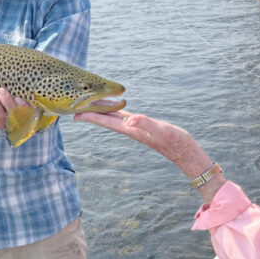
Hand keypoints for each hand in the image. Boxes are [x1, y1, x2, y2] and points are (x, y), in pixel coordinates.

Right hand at [0, 83, 27, 130]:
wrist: (24, 129)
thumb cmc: (4, 122)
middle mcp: (3, 124)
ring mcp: (15, 122)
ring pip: (10, 112)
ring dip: (5, 100)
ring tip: (1, 90)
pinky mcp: (27, 117)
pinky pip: (24, 111)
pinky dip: (20, 104)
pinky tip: (18, 98)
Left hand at [73, 110, 223, 200]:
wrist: (185, 151)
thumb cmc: (173, 140)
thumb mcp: (159, 130)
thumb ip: (145, 124)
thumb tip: (130, 120)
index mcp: (130, 129)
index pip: (106, 121)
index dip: (91, 117)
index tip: (76, 113)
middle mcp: (130, 129)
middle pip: (105, 120)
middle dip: (90, 115)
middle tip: (74, 109)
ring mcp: (136, 129)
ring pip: (113, 119)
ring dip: (101, 114)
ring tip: (90, 107)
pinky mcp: (143, 127)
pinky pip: (124, 118)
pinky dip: (116, 112)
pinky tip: (115, 110)